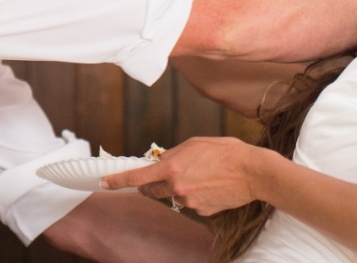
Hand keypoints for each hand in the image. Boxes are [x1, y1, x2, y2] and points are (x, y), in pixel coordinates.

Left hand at [100, 137, 262, 216]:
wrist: (252, 172)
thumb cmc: (224, 152)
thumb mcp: (193, 144)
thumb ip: (172, 155)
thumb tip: (160, 162)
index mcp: (171, 168)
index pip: (136, 178)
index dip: (118, 181)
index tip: (105, 183)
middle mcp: (176, 188)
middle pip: (151, 190)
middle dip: (151, 184)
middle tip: (163, 174)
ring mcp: (189, 202)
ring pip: (174, 195)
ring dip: (179, 187)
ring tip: (202, 174)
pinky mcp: (202, 211)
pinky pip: (191, 203)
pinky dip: (196, 195)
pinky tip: (211, 185)